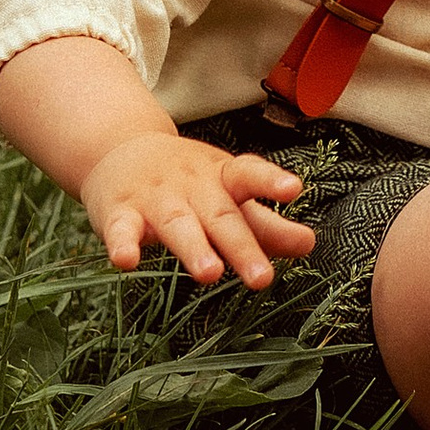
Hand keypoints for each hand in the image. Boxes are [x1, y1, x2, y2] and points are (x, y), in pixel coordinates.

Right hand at [79, 126, 315, 288]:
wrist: (120, 150)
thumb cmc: (188, 183)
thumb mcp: (229, 195)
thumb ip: (266, 225)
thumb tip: (309, 245)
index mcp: (223, 177)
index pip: (249, 175)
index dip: (271, 181)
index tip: (294, 189)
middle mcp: (192, 185)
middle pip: (220, 215)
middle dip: (241, 246)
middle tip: (261, 278)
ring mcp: (155, 198)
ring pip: (177, 223)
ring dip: (193, 248)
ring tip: (210, 274)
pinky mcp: (120, 213)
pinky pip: (121, 229)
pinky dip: (123, 245)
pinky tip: (126, 261)